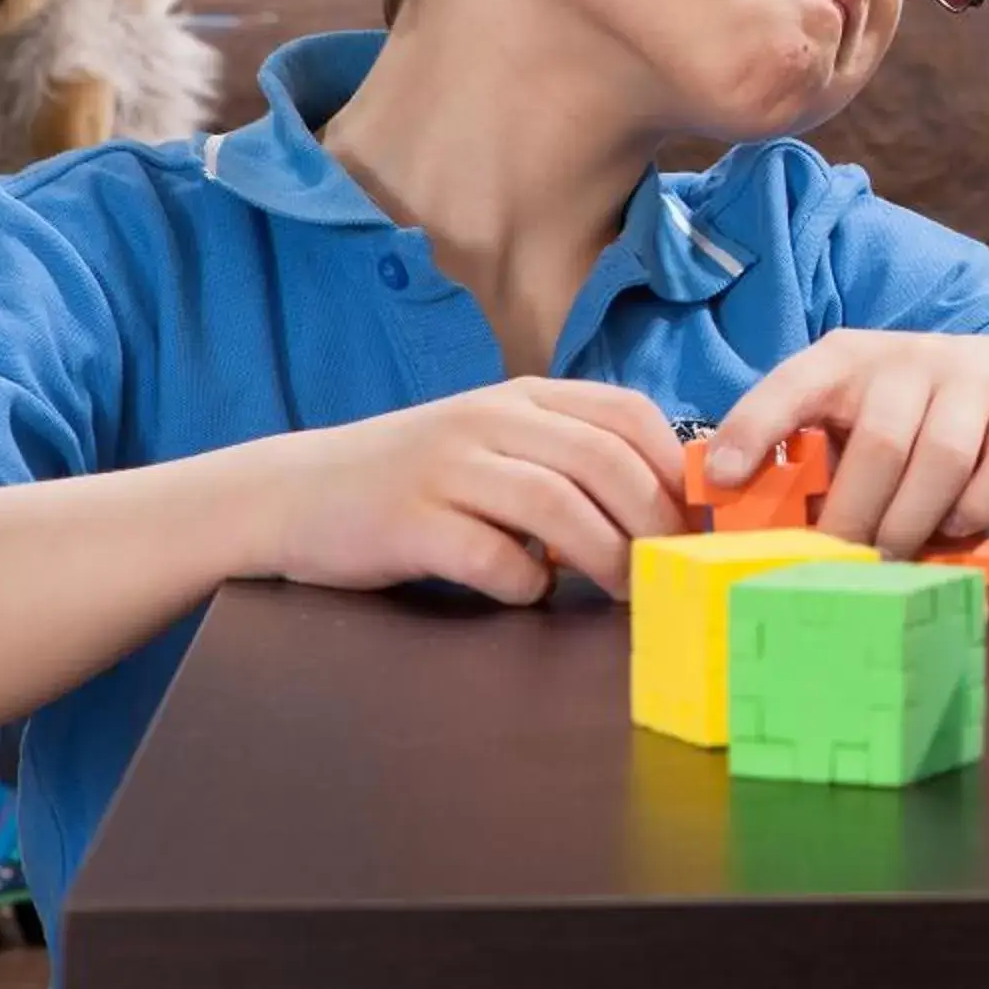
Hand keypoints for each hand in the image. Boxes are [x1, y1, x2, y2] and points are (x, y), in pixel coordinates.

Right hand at [248, 379, 689, 603]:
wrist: (292, 492)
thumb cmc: (414, 477)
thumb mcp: (493, 442)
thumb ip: (563, 456)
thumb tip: (659, 503)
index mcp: (523, 397)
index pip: (627, 413)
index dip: (674, 466)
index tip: (696, 517)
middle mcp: (490, 420)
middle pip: (604, 462)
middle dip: (652, 520)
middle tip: (669, 568)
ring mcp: (447, 467)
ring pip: (557, 506)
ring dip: (603, 555)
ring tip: (621, 590)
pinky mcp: (409, 521)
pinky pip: (491, 557)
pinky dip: (524, 582)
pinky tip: (526, 591)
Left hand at [705, 329, 988, 556]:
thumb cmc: (904, 408)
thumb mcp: (846, 408)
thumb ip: (801, 449)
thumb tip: (738, 511)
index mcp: (846, 359)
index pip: (794, 383)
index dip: (755, 427)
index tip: (723, 481)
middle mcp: (909, 360)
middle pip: (878, 443)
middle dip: (852, 518)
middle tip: (835, 566)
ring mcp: (972, 383)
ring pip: (942, 458)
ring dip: (911, 522)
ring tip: (890, 560)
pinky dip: (979, 508)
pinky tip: (955, 527)